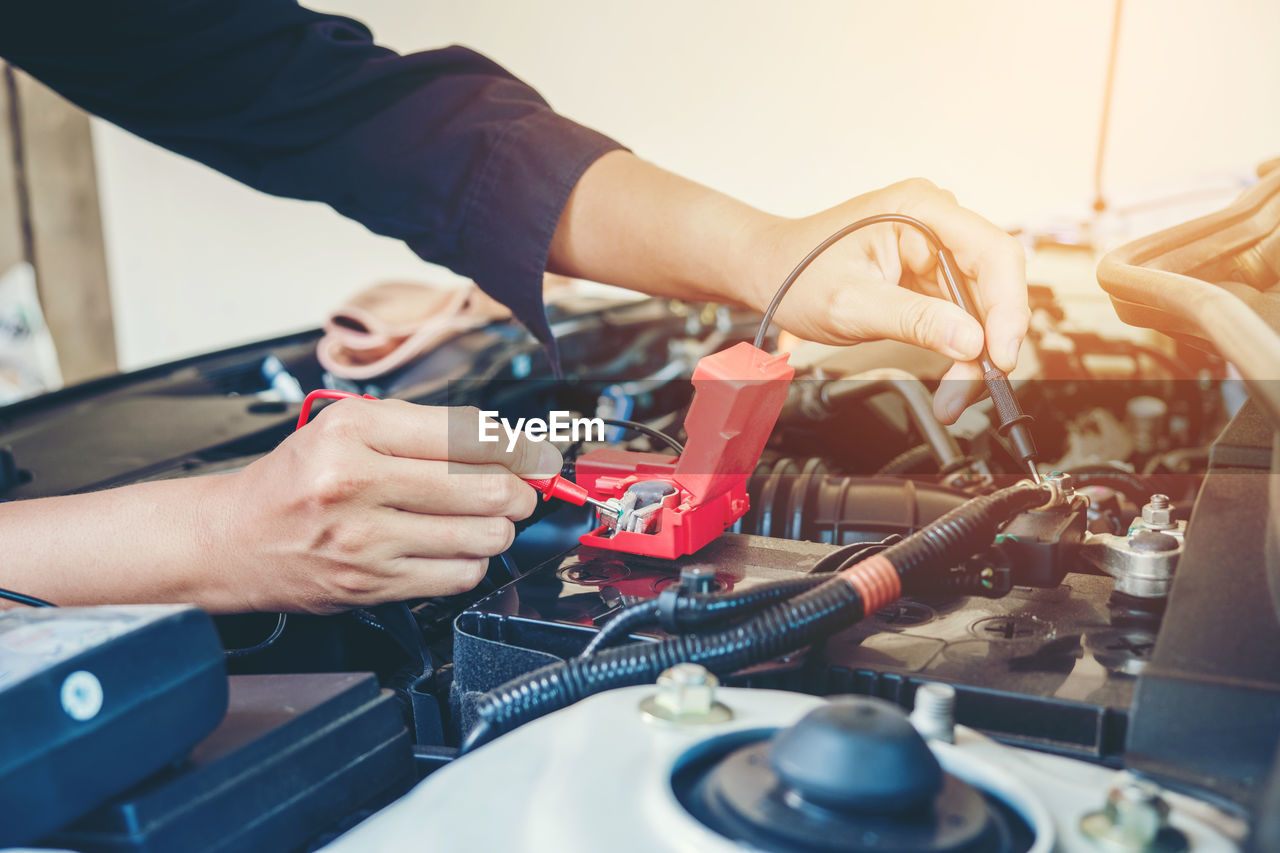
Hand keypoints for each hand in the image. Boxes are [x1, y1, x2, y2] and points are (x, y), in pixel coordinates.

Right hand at [212, 399, 561, 613]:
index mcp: (354, 431)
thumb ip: (423, 429)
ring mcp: (365, 540)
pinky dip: (472, 561)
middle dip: (521, 490)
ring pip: (481, 535)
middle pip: (487, 488)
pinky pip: (458, 576)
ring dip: (499, 528)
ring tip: (485, 518)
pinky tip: (455, 547)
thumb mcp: (347, 427)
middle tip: (522, 488)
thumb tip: (503, 443)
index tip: (535, 454)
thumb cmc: (295, 480)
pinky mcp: (371, 585)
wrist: (232, 539)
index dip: (518, 446)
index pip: (468, 434)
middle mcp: (357, 483)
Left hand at [746, 178, 1028, 423]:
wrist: (768, 272)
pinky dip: (960, 350)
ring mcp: (935, 249)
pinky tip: (953, 378)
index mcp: (922, 209)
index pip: (994, 254)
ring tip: (954, 394)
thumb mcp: (851, 303)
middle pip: (994, 283)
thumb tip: (970, 341)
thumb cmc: (796, 272)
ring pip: (982, 306)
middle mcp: (937, 222)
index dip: (1007, 308)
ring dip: (976, 354)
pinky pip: (962, 314)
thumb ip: (913, 320)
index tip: (1002, 356)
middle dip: (990, 341)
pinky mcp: (929, 276)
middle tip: (975, 388)